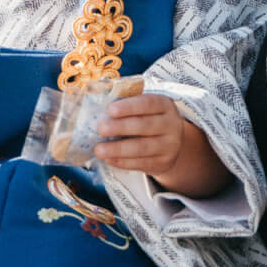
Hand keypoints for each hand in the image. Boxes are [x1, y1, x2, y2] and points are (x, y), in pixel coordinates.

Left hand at [95, 94, 229, 197]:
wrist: (171, 142)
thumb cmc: (148, 119)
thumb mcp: (144, 108)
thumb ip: (125, 105)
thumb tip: (95, 103)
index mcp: (164, 105)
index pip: (147, 103)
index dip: (129, 106)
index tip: (110, 109)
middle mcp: (171, 124)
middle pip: (144, 125)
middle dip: (120, 127)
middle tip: (100, 129)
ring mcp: (169, 146)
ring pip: (142, 148)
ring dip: (118, 149)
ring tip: (99, 150)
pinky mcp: (163, 163)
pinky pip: (141, 163)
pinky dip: (122, 162)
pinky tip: (109, 159)